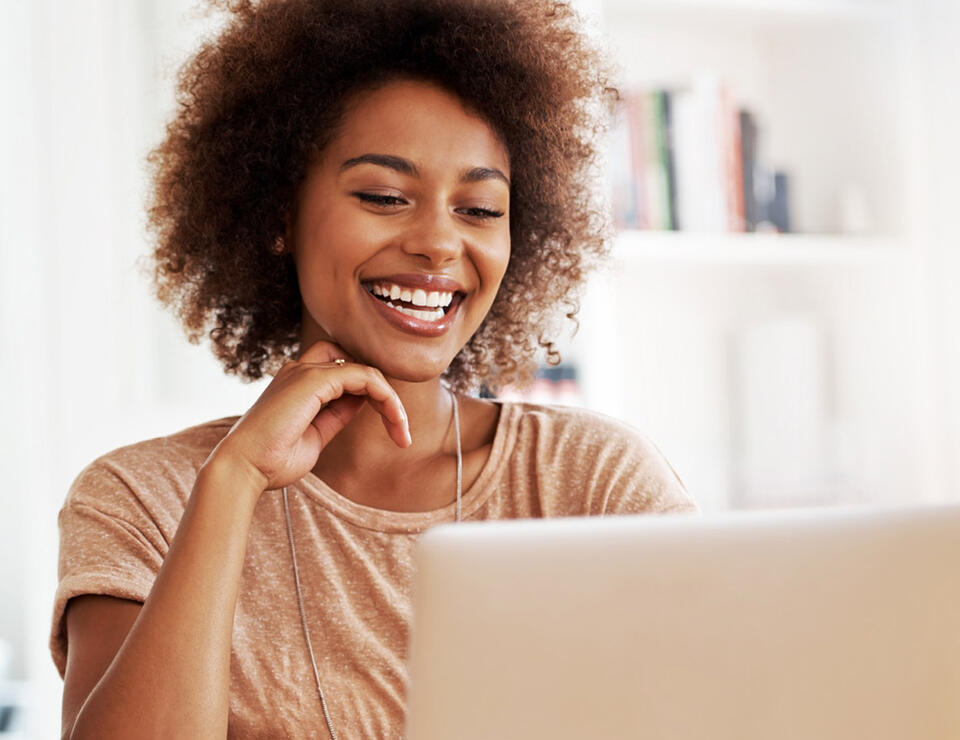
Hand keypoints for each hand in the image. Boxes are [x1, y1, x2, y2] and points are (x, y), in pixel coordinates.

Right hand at [206, 340, 410, 492]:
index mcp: (298, 383)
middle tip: (401, 431)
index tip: (394, 430)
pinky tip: (393, 419)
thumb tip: (363, 401)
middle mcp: (300, 371)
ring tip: (402, 432)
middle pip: (358, 366)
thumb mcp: (317, 435)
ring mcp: (305, 372)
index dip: (374, 396)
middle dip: (384, 394)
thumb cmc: (272, 460)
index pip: (347, 374)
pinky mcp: (313, 380)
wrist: (243, 468)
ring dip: (390, 400)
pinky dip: (385, 397)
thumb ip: (337, 415)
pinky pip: (363, 376)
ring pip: (365, 371)